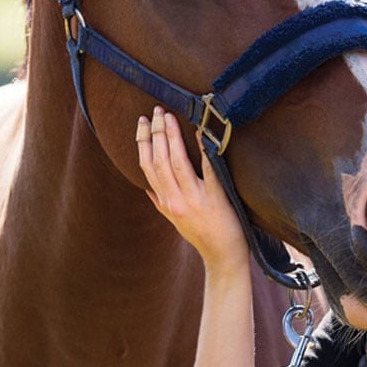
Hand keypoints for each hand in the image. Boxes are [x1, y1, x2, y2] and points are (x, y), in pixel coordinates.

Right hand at [136, 107, 249, 272]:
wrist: (223, 256)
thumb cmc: (201, 236)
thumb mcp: (175, 221)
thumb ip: (160, 204)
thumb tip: (147, 189)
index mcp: (165, 203)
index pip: (147, 167)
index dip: (143, 143)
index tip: (142, 123)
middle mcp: (176, 200)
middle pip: (159, 160)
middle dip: (156, 132)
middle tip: (156, 111)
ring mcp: (195, 199)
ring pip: (177, 162)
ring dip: (171, 136)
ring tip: (169, 116)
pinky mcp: (216, 197)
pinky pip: (208, 168)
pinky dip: (203, 149)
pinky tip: (201, 132)